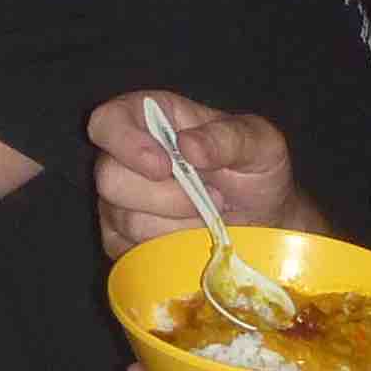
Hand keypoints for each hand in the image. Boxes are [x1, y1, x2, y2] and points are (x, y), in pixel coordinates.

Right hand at [86, 92, 298, 260]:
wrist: (262, 221)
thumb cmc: (255, 172)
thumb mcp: (260, 145)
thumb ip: (229, 138)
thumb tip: (188, 146)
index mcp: (151, 119)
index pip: (107, 122)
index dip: (125, 143)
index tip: (163, 166)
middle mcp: (125, 159)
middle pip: (110, 178)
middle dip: (164, 197)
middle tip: (211, 197)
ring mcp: (119, 202)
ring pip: (124, 220)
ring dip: (175, 225)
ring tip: (208, 215)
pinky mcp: (122, 241)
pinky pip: (131, 251)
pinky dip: (168, 249)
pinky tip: (193, 237)